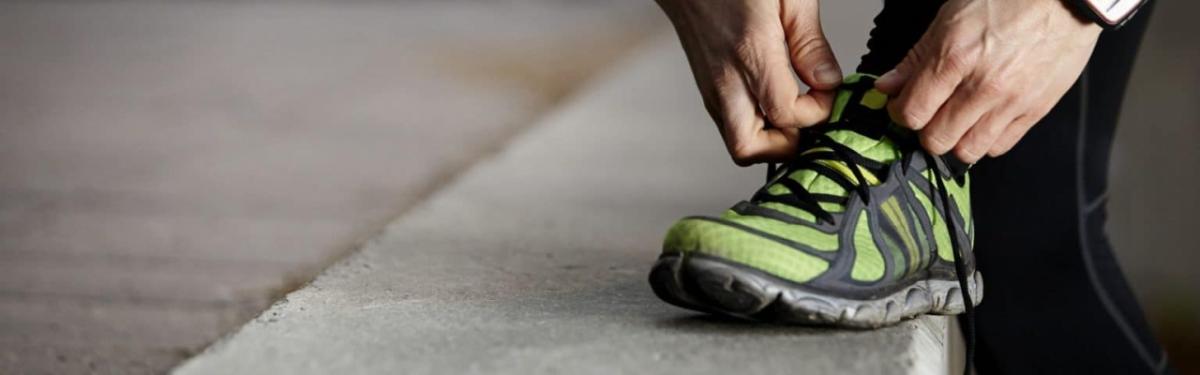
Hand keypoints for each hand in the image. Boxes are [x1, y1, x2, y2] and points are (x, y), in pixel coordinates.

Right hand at [656, 0, 842, 164]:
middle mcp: (725, 80)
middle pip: (749, 150)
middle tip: (806, 119)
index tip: (826, 91)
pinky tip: (772, 101)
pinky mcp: (706, 89)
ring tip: (791, 110)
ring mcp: (711, 88)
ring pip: (737, 145)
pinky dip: (756, 127)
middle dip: (784, 146)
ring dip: (769, 140)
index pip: (787, 115)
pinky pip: (731, 126)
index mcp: (750, 53)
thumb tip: (828, 83)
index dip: (817, 113)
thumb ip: (810, 44)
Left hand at [875, 0, 1101, 162]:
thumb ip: (916, 57)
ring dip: (954, 140)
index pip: (912, 112)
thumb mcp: (950, 17)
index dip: (900, 113)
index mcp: (956, 57)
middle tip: (928, 113)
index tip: (901, 106)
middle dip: (925, 129)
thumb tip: (887, 86)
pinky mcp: (1035, 110)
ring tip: (955, 120)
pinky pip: (1000, 146)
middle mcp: (983, 85)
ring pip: (967, 151)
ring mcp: (1012, 101)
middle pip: (936, 139)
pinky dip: (985, 141)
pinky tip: (981, 121)